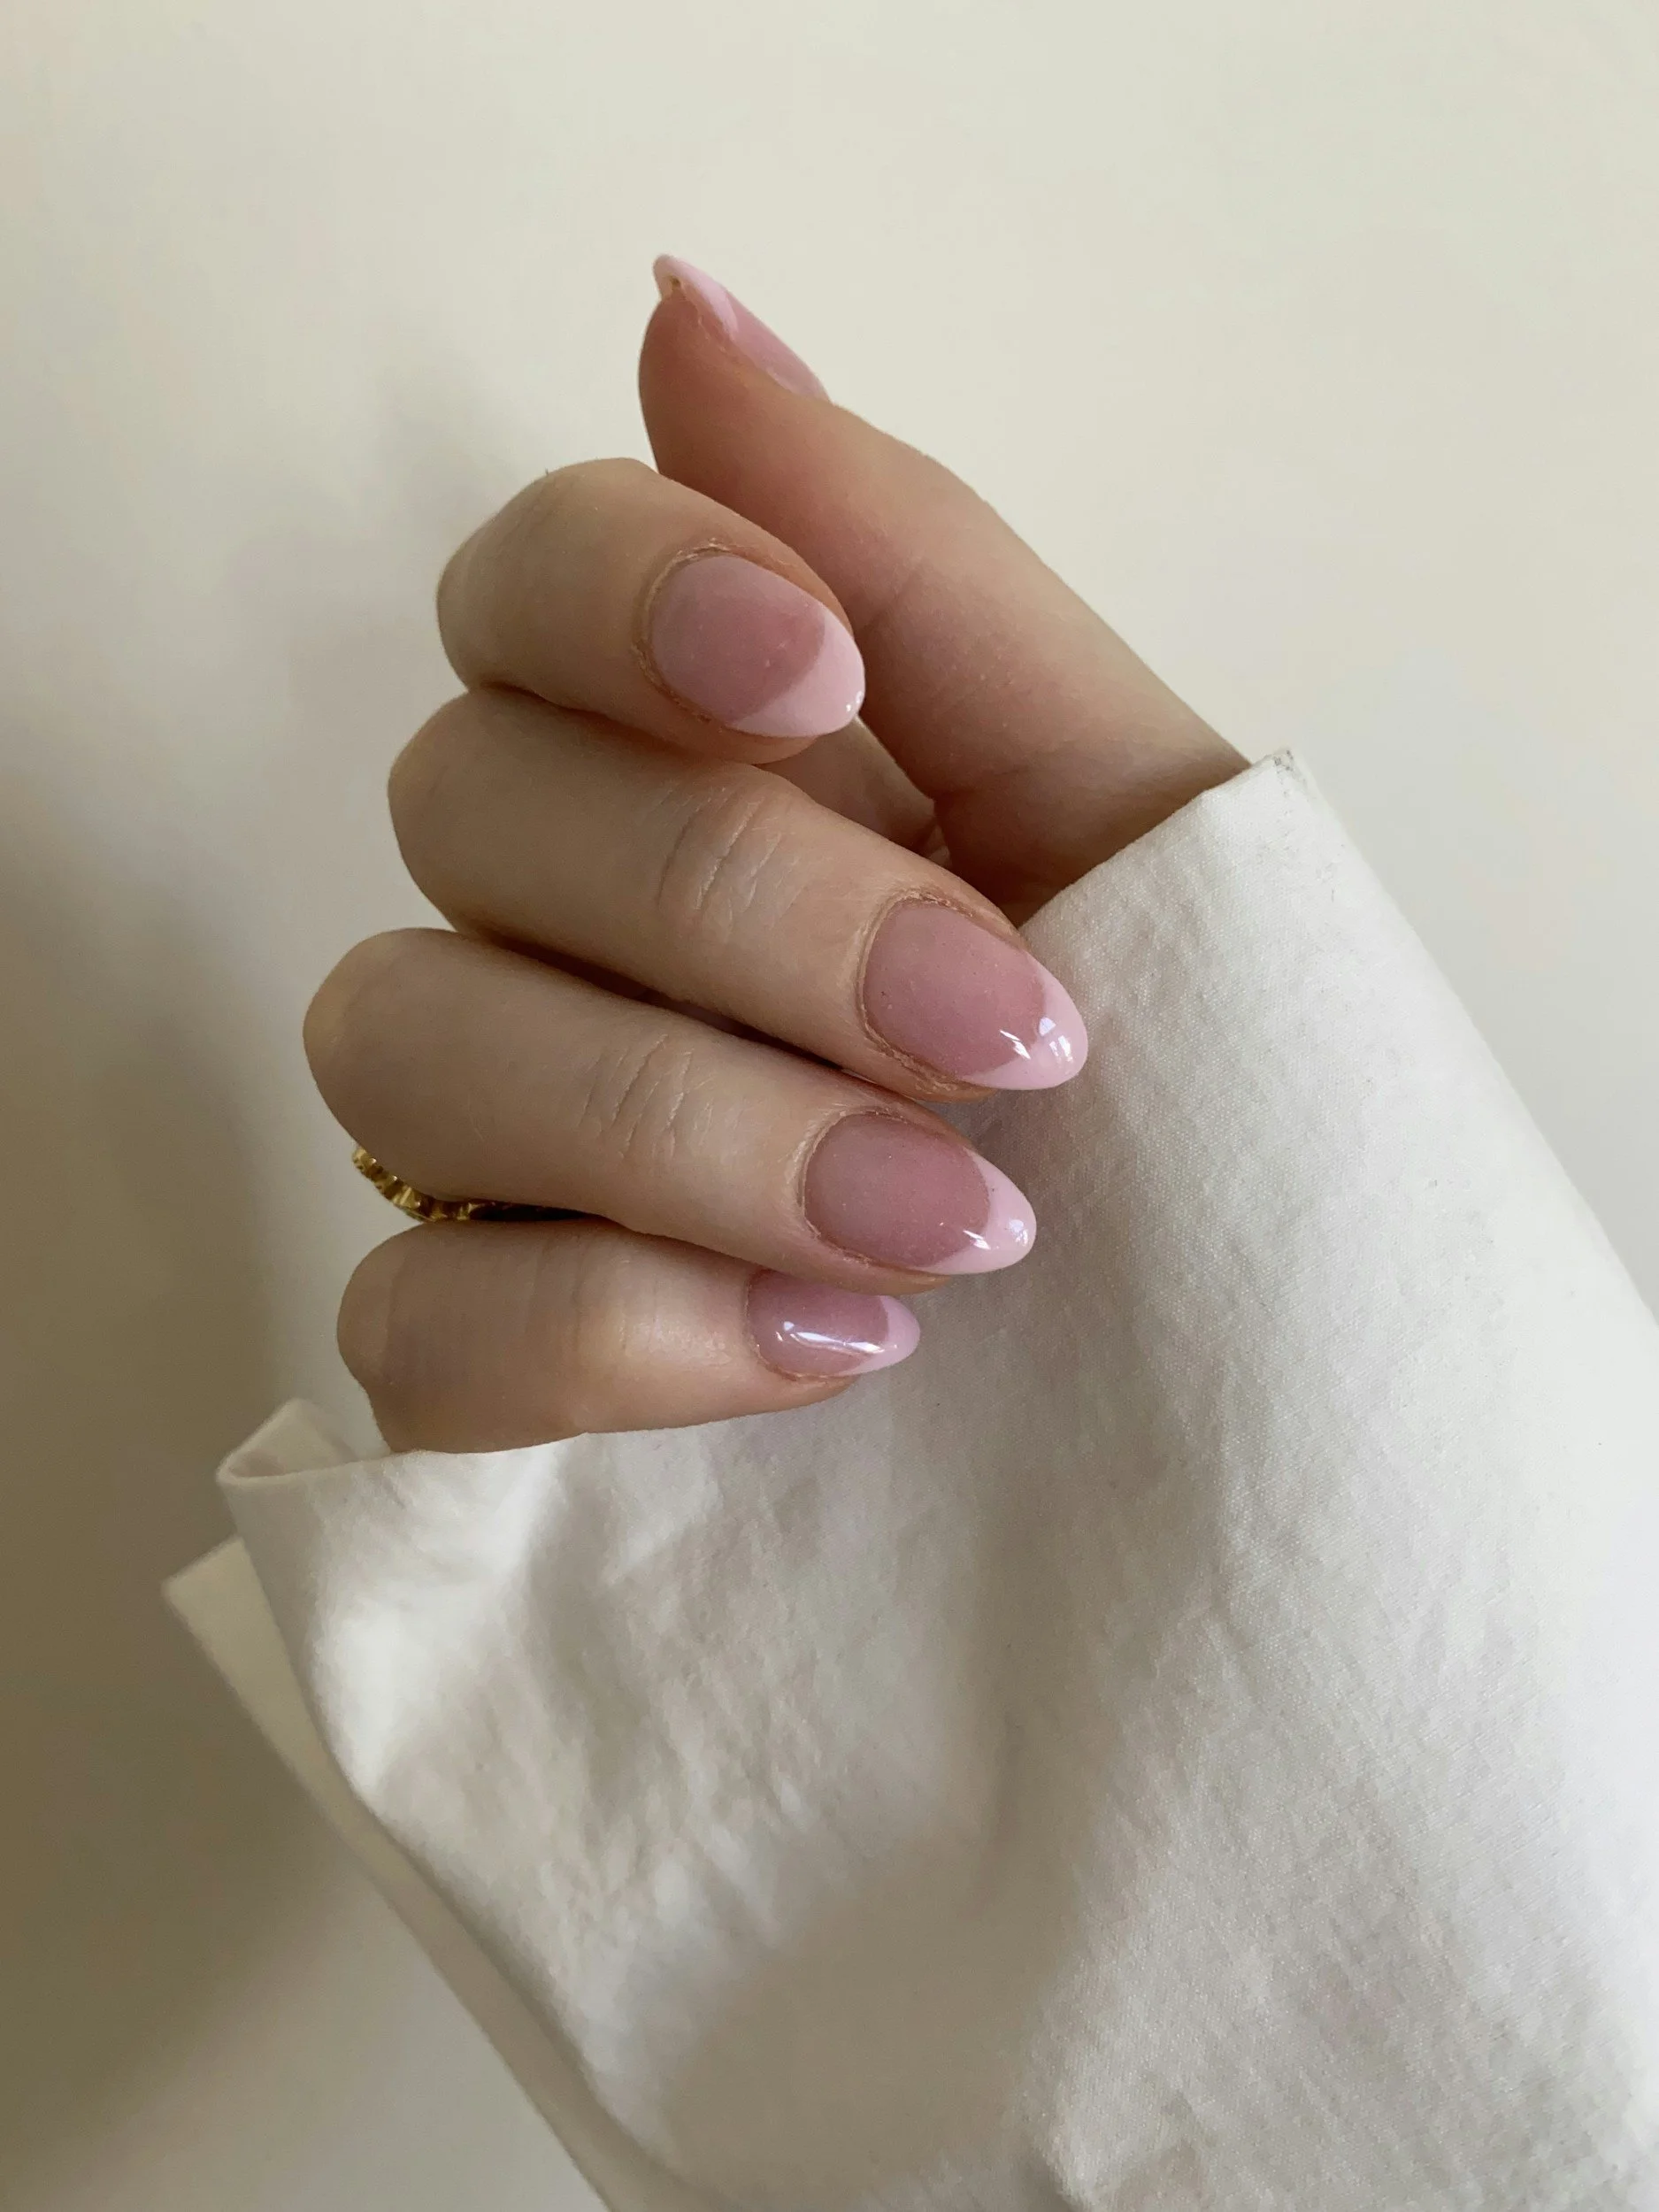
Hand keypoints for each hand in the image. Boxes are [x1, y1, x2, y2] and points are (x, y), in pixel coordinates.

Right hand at [305, 260, 1239, 1450]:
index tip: (825, 679)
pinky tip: (838, 1350)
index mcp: (697, 755)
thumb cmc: (1175, 1058)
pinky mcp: (472, 1352)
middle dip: (744, 911)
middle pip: (466, 799)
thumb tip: (684, 307)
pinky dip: (618, 1331)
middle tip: (1002, 1034)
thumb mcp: (1118, 805)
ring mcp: (493, 1137)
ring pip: (402, 1039)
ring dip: (692, 1127)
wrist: (1232, 1350)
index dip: (629, 594)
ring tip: (956, 1227)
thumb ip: (912, 561)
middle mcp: (556, 915)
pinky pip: (406, 1319)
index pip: (528, 579)